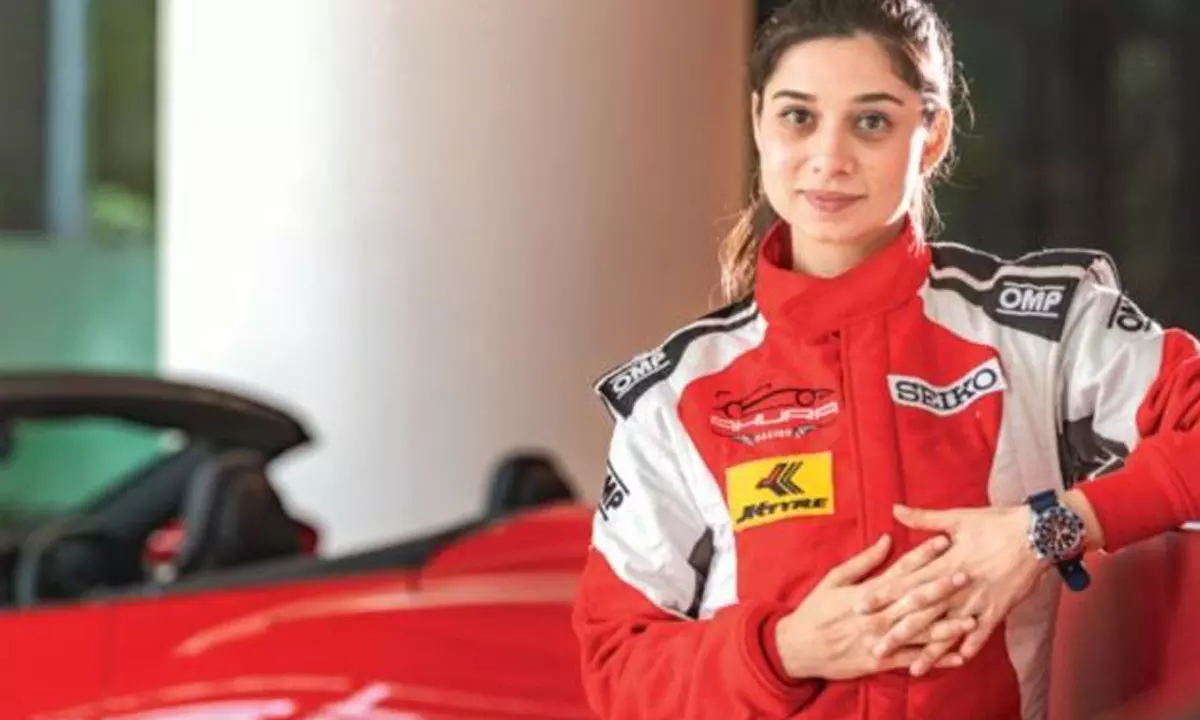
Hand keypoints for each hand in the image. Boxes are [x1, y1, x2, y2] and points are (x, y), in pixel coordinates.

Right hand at [774, 533, 976, 681]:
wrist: (799, 647)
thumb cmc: (815, 610)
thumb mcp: (834, 579)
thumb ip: (863, 561)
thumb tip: (887, 539)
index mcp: (868, 592)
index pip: (901, 569)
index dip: (924, 555)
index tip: (945, 541)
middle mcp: (878, 614)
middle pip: (915, 599)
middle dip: (942, 587)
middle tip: (967, 575)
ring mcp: (881, 638)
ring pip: (920, 631)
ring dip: (947, 625)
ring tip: (972, 618)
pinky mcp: (881, 660)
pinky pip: (914, 658)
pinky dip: (937, 658)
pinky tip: (960, 655)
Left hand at [864, 504, 1049, 675]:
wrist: (1037, 533)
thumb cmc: (995, 523)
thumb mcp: (956, 517)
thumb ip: (923, 518)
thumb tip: (894, 508)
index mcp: (943, 562)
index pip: (906, 582)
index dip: (883, 595)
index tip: (861, 607)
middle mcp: (957, 585)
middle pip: (922, 612)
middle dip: (897, 631)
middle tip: (874, 646)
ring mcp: (978, 599)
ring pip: (949, 630)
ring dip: (930, 650)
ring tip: (912, 669)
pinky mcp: (998, 608)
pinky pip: (982, 633)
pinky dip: (971, 647)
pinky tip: (958, 662)